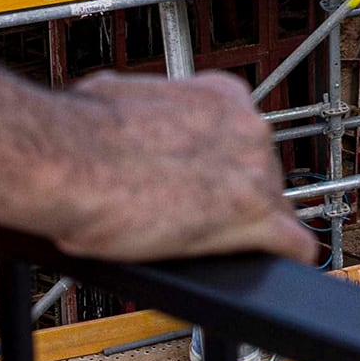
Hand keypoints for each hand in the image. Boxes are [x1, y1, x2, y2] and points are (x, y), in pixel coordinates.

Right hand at [29, 73, 314, 265]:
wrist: (66, 158)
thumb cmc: (81, 130)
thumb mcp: (128, 98)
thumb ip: (157, 115)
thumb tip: (139, 126)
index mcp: (220, 96)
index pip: (245, 137)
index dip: (226, 165)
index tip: (211, 180)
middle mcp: (247, 127)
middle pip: (262, 173)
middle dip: (234, 195)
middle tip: (196, 214)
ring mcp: (255, 172)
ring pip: (275, 209)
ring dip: (249, 228)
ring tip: (207, 241)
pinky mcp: (253, 218)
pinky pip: (293, 245)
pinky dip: (283, 258)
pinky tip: (271, 265)